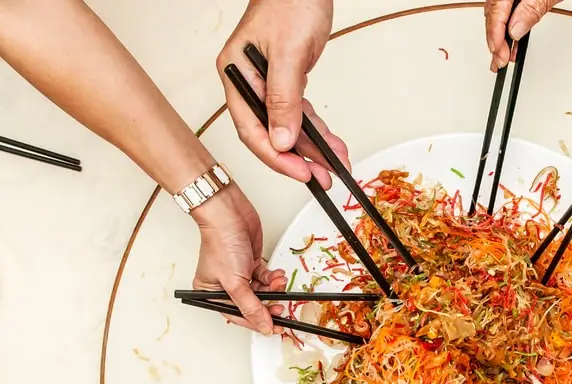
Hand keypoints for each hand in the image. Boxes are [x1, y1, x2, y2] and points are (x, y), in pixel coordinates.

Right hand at [191, 186, 286, 335]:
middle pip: (250, 305)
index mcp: (211, 293)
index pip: (236, 316)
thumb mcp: (235, 282)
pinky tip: (278, 275)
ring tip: (279, 283)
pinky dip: (273, 278)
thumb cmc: (221, 243)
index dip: (256, 323)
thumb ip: (251, 307)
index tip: (273, 328)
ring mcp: (238, 274)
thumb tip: (262, 327)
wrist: (228, 213)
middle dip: (267, 305)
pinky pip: (265, 278)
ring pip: (261, 291)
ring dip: (273, 289)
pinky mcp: (250, 263)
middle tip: (281, 309)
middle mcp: (224, 285)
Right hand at [218, 0, 348, 184]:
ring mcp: (266, 83)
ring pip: (287, 127)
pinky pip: (299, 114)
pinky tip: (332, 145)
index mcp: (236, 74)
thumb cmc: (291, 2)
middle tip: (322, 178)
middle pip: (269, 133)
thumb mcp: (289, 52)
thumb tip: (281, 139)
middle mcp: (248, 82)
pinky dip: (316, 131)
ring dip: (312, 149)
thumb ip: (283, 98)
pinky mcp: (286, 82)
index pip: (250, 128)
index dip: (274, 156)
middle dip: (297, 159)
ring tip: (335, 166)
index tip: (300, 173)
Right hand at [485, 0, 560, 69]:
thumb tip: (516, 30)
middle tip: (499, 61)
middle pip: (493, 13)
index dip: (495, 35)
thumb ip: (531, 10)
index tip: (499, 54)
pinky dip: (509, 26)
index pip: (496, 10)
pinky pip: (509, 10)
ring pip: (499, 13)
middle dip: (495, 40)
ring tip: (504, 56)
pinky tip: (511, 40)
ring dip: (501, 36)